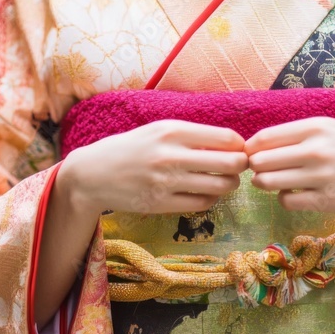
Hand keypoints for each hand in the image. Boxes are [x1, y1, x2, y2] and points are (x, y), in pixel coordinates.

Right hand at [60, 119, 248, 215]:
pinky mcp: (161, 203)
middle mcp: (171, 155)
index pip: (226, 138)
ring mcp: (167, 181)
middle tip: (239, 167)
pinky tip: (207, 193)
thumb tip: (230, 143)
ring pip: (220, 186)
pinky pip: (202, 203)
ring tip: (226, 180)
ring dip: (229, 184)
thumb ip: (190, 135)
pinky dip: (212, 199)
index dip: (240, 145)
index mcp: (172, 131)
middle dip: (241, 166)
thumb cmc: (131, 148)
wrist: (93, 174)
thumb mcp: (158, 130)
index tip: (238, 149)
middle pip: (230, 163)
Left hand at [243, 116, 334, 221]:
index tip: (252, 154)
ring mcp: (321, 177)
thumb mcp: (330, 130)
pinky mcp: (326, 201)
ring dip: (264, 183)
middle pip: (261, 161)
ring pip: (269, 182)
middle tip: (261, 170)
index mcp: (316, 127)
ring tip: (272, 181)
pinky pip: (286, 201)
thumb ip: (296, 134)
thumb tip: (256, 146)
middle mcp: (317, 150)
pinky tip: (293, 193)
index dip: (251, 148)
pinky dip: (283, 198)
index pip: (264, 138)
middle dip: (256, 167)